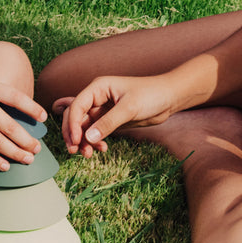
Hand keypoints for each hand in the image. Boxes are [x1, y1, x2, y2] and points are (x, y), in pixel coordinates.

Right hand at [56, 75, 178, 156]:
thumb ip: (108, 123)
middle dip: (73, 134)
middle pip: (75, 116)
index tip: (76, 141)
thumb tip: (87, 138)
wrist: (169, 98)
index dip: (72, 124)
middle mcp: (97, 97)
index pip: (77, 106)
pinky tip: (102, 149)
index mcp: (98, 87)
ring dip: (83, 141)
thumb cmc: (151, 95)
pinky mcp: (110, 120)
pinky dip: (94, 141)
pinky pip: (95, 132)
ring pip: (84, 127)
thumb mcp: (129, 108)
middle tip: (74, 151)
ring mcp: (102, 109)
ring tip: (88, 155)